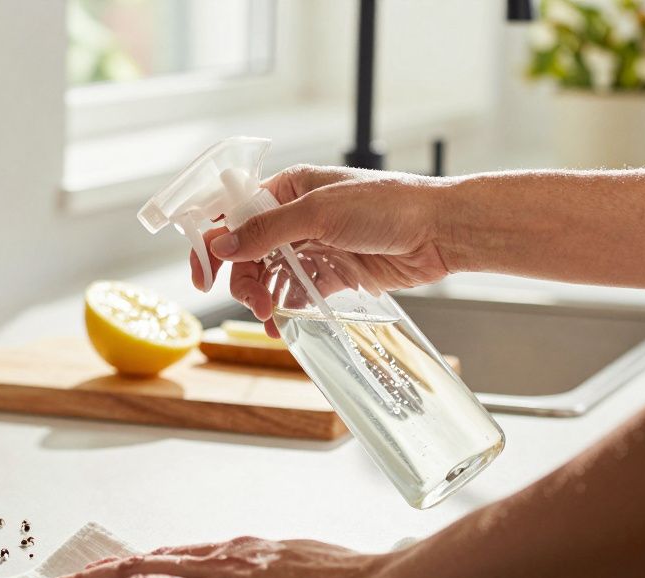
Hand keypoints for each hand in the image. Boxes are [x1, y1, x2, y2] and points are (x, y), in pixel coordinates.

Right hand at [190, 165, 453, 336]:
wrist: (440, 232)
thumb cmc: (388, 206)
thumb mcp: (320, 213)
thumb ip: (268, 230)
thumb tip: (222, 243)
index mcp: (288, 189)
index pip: (234, 214)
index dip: (214, 243)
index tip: (204, 275)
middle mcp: (296, 216)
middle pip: (248, 252)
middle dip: (244, 280)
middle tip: (254, 304)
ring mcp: (314, 245)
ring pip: (270, 275)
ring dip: (264, 297)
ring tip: (272, 317)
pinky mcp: (333, 271)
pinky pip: (298, 292)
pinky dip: (288, 308)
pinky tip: (286, 322)